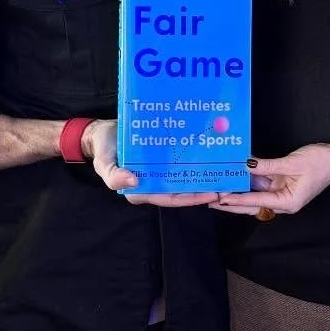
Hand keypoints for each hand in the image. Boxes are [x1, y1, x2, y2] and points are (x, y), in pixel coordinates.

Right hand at [85, 120, 220, 207]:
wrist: (102, 131)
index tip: (212, 193)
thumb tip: (133, 182)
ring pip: (184, 176)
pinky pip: (180, 161)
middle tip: (227, 183)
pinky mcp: (161, 158)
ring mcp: (158, 171)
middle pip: (182, 190)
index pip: (171, 198)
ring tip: (224, 169)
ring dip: (202, 174)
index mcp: (141, 190)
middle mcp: (153, 183)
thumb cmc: (103, 149)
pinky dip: (193, 159)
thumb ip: (114, 176)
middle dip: (204, 188)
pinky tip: (209, 153)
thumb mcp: (104, 163)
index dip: (192, 198)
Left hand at [212, 142, 329, 216]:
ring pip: (254, 194)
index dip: (236, 200)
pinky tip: (234, 176)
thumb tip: (246, 165)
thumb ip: (267, 165)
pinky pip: (262, 184)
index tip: (219, 199)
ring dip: (238, 191)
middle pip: (251, 204)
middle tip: (209, 199)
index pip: (256, 202)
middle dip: (231, 202)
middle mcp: (282, 202)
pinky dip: (248, 180)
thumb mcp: (292, 163)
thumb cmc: (321, 162)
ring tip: (216, 188)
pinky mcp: (281, 183)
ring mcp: (281, 192)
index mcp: (288, 202)